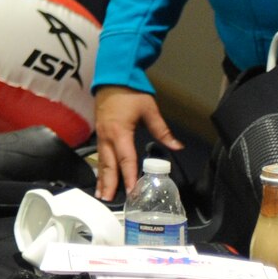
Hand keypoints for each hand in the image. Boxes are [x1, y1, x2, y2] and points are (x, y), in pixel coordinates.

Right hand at [92, 85, 180, 200]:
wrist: (112, 78)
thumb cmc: (131, 93)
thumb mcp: (149, 110)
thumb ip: (162, 130)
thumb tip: (178, 146)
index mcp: (121, 132)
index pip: (126, 159)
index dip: (129, 176)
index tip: (131, 191)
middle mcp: (108, 137)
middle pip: (109, 164)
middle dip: (109, 183)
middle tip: (109, 200)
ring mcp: (101, 136)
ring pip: (102, 162)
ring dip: (102, 179)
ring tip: (102, 195)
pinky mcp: (100, 134)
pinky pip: (100, 156)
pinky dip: (100, 169)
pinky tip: (101, 178)